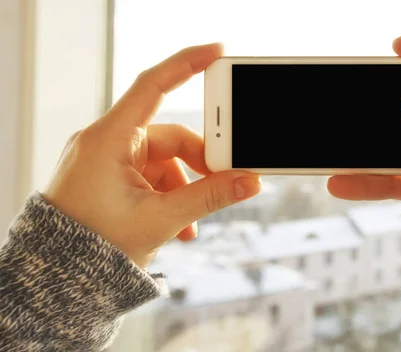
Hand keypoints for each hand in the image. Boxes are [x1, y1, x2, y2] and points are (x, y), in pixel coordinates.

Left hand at [43, 43, 260, 267]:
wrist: (58, 276)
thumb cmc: (93, 246)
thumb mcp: (160, 218)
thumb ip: (209, 197)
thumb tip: (249, 181)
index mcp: (109, 139)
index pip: (152, 86)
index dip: (186, 64)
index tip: (217, 52)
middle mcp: (107, 142)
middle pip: (171, 136)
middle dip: (200, 163)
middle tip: (224, 180)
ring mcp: (108, 159)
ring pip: (165, 160)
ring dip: (186, 188)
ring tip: (190, 222)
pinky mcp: (111, 176)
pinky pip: (152, 175)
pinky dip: (170, 195)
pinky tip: (177, 224)